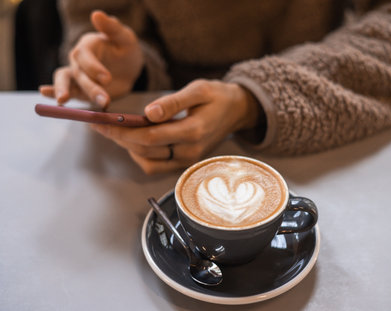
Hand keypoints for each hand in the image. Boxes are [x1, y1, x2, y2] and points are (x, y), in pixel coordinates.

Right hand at [40, 10, 143, 107]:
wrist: (127, 67)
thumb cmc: (125, 49)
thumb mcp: (124, 38)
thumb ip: (112, 28)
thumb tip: (97, 14)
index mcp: (87, 46)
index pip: (85, 56)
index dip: (94, 67)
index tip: (107, 79)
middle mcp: (78, 60)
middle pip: (78, 73)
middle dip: (90, 87)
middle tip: (102, 99)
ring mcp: (77, 75)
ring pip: (65, 81)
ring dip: (65, 91)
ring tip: (64, 100)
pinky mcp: (79, 89)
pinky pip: (66, 90)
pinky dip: (53, 92)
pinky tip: (44, 93)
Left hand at [90, 79, 261, 173]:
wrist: (237, 111)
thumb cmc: (217, 97)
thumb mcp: (198, 90)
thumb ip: (173, 102)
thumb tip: (148, 114)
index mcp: (193, 131)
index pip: (149, 137)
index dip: (123, 131)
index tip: (102, 123)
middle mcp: (190, 150)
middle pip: (145, 150)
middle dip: (119, 138)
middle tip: (100, 126)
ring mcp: (188, 159)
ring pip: (149, 162)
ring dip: (129, 148)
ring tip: (115, 131)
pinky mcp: (185, 162)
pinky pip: (157, 166)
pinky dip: (142, 155)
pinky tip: (134, 140)